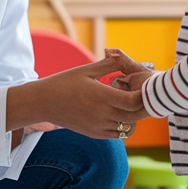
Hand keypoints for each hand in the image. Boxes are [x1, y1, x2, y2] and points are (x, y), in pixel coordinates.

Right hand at [8, 51, 149, 139]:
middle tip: (142, 94)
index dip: (143, 94)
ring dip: (134, 116)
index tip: (142, 85)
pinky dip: (124, 124)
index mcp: (102, 96)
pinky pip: (118, 133)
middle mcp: (103, 114)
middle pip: (136, 116)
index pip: (134, 101)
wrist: (44, 103)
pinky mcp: (95, 134)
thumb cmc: (64, 82)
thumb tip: (125, 55)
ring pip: (129, 126)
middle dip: (143, 105)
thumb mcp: (87, 69)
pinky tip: (117, 111)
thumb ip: (110, 63)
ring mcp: (99, 126)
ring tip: (126, 103)